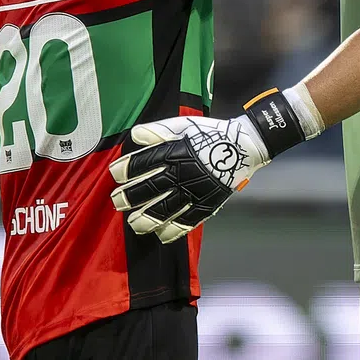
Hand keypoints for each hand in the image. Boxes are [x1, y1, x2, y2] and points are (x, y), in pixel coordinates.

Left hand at [109, 115, 268, 242]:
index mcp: (175, 152)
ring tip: (134, 223)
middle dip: (130, 197)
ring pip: (166, 209)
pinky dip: (173, 230)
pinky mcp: (207, 203)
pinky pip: (188, 221)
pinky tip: (161, 234)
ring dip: (147, 218)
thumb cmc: (212, 134)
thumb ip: (159, 130)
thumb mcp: (184, 125)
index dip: (126, 169)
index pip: (144, 162)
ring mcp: (194, 191)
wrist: (244, 146)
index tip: (115, 174)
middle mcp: (182, 173)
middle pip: (150, 189)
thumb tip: (135, 135)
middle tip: (118, 202)